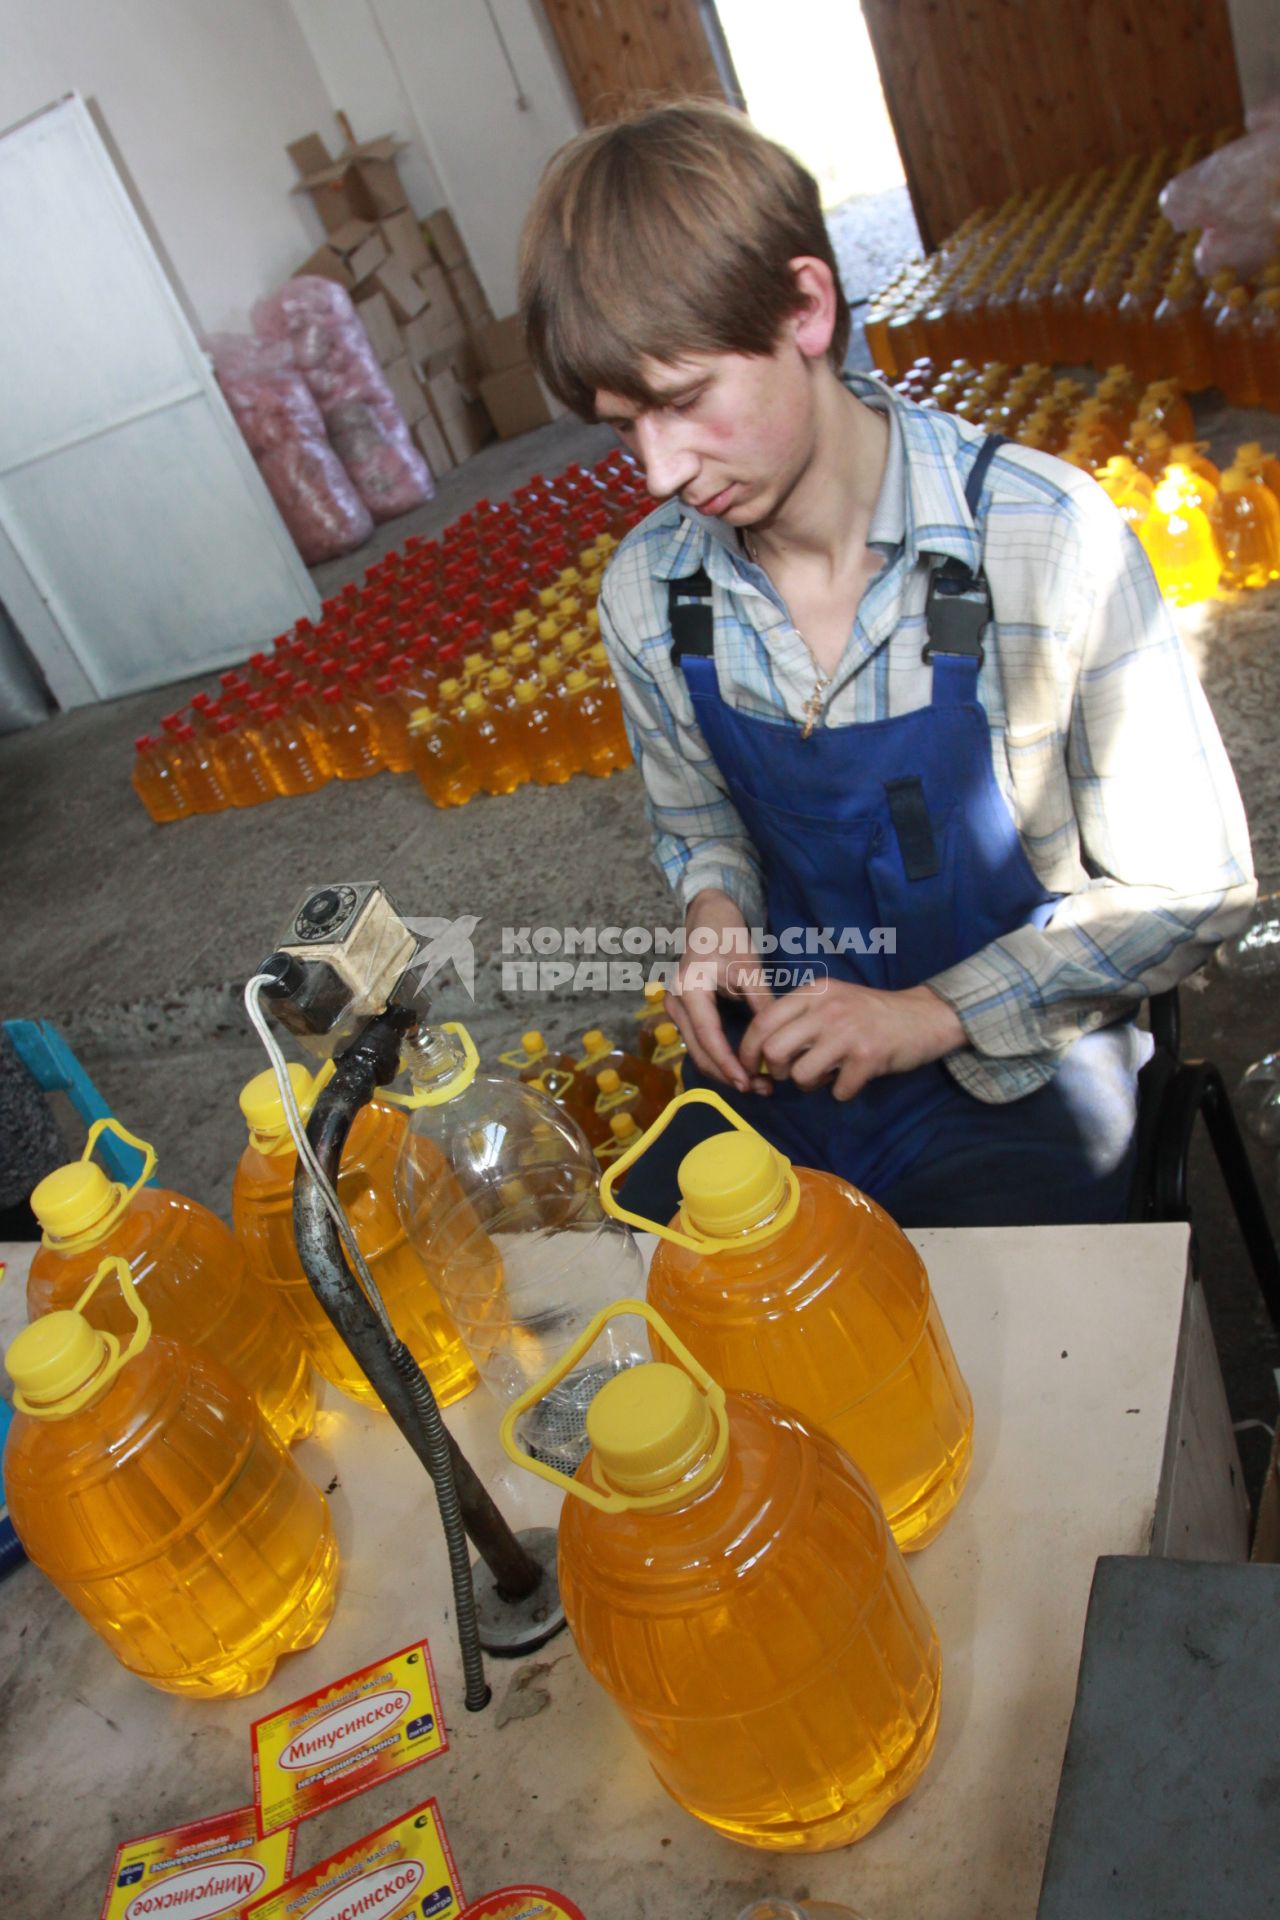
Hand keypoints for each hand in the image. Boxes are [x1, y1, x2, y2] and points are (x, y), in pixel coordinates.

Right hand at [666, 889, 774, 1095]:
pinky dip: (719, 1057)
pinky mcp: (683, 1012)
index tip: (748, 1082)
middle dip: (726, 1073)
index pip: (708, 1035)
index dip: (727, 1062)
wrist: (707, 917)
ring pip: (697, 1049)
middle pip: (698, 1050)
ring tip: (756, 1083)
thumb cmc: (728, 935)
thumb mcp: (748, 966)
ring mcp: (675, 1008)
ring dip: (723, 1069)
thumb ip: (761, 1001)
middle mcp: (675, 1002)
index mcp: (689, 989)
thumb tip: (777, 1038)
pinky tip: (742, 1066)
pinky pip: (699, 1041)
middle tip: (760, 1089)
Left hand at [737, 979, 965, 1101]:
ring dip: (811, 1084)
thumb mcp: (832, 1000)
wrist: (924, 1016)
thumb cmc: (871, 1013)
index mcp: (813, 991)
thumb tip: (762, 1053)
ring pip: (800, 1074)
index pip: (762, 1021)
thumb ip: (799, 1018)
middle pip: (774, 1051)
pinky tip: (855, 1077)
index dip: (748, 1051)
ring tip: (829, 1074)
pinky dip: (844, 1091)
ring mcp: (848, 1031)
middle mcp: (826, 1007)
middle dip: (778, 1071)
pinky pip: (838, 1090)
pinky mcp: (868, 1056)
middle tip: (795, 1073)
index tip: (750, 1068)